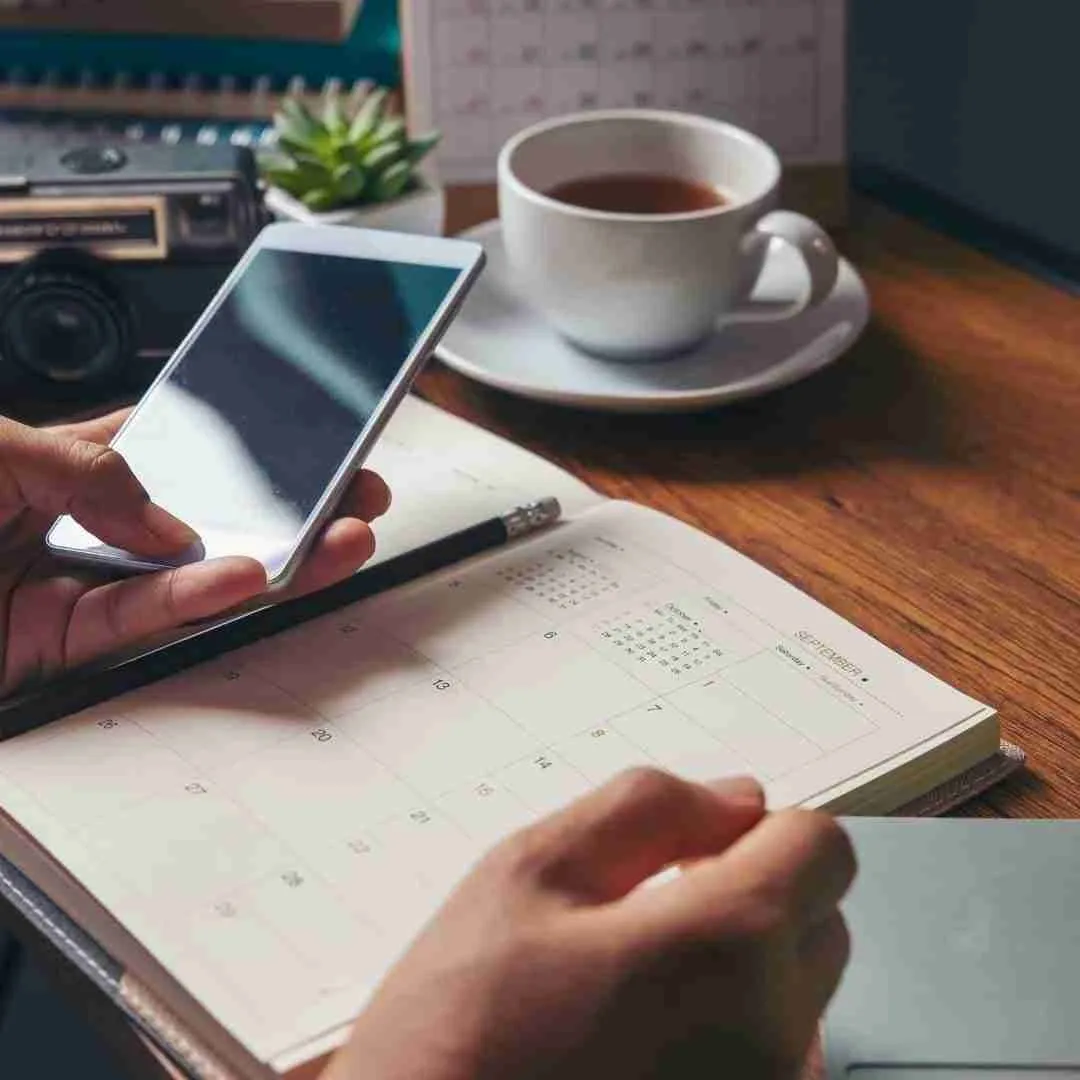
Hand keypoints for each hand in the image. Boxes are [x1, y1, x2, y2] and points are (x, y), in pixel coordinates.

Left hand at [0, 409, 389, 694]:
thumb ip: (80, 465)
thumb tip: (165, 519)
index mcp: (61, 462)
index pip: (176, 447)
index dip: (247, 445)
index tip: (310, 441)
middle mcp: (78, 524)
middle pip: (204, 515)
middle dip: (286, 507)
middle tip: (353, 495)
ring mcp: (74, 584)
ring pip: (188, 576)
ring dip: (269, 559)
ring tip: (336, 538)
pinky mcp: (58, 646)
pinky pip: (140, 621)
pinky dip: (193, 599)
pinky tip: (243, 574)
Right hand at [327, 768, 855, 1079]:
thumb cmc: (456, 1037)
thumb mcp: (526, 876)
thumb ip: (644, 810)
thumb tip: (735, 800)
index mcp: (728, 947)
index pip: (823, 848)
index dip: (758, 830)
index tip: (697, 847)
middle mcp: (774, 1037)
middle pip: (819, 922)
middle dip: (750, 895)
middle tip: (643, 914)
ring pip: (794, 996)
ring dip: (735, 970)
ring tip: (626, 991)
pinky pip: (767, 1062)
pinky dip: (722, 1035)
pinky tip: (635, 1045)